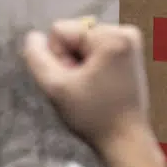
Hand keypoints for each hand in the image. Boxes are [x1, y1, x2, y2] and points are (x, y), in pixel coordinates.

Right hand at [23, 19, 151, 153]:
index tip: (74, 78)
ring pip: (82, 45)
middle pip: (73, 36)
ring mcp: (130, 43)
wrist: (125, 137)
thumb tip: (35, 37)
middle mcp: (126, 33)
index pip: (60, 30)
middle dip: (70, 60)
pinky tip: (99, 85)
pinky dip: (92, 67)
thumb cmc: (95, 115)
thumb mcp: (54, 87)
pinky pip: (95, 51)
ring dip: (80, 65)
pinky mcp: (130, 53)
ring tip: (92, 87)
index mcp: (113, 37)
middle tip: (83, 86)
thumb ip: (36, 57)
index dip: (58, 56)